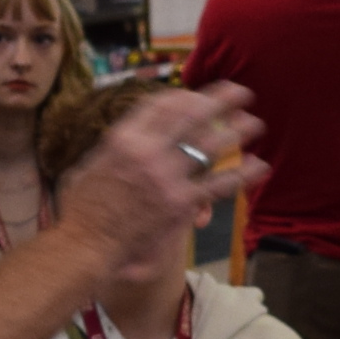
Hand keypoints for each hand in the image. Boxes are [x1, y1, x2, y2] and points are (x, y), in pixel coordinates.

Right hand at [60, 83, 263, 267]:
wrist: (85, 244)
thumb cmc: (80, 211)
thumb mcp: (88, 166)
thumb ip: (112, 152)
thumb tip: (127, 143)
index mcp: (123, 138)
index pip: (161, 105)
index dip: (186, 96)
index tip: (200, 95)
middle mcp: (148, 151)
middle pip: (192, 117)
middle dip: (221, 102)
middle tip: (240, 94)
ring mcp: (166, 177)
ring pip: (210, 147)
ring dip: (237, 132)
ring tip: (255, 123)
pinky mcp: (180, 203)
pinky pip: (218, 185)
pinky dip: (242, 174)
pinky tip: (259, 166)